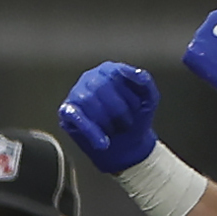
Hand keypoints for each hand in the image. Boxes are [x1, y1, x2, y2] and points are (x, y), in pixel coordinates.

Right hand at [58, 61, 161, 175]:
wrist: (127, 145)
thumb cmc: (136, 118)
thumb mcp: (149, 98)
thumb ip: (146, 82)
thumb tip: (137, 73)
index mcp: (109, 70)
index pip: (115, 72)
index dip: (128, 92)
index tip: (137, 106)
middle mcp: (90, 78)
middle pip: (101, 86)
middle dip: (118, 109)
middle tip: (126, 123)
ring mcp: (76, 94)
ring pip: (87, 100)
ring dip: (106, 120)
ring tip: (114, 130)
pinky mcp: (66, 112)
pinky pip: (76, 118)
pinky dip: (91, 131)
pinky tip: (102, 142)